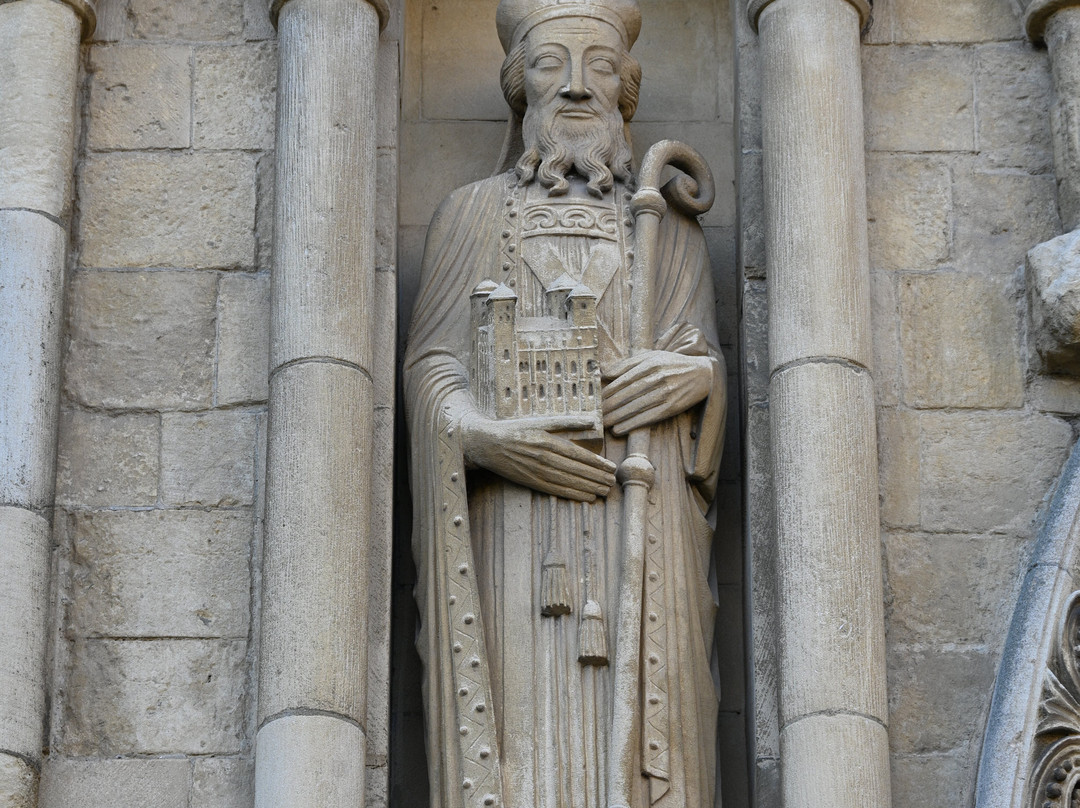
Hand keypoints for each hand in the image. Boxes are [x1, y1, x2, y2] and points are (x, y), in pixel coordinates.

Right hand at [460, 413, 616, 500]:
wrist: (487, 444)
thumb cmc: (516, 429)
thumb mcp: (540, 420)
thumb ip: (566, 422)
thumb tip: (591, 421)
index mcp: (546, 440)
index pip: (577, 454)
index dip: (596, 462)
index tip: (611, 467)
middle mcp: (543, 457)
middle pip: (575, 469)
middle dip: (596, 477)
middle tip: (612, 482)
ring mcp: (536, 471)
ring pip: (568, 481)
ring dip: (588, 487)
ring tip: (604, 490)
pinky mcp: (531, 482)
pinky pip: (555, 490)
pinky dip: (573, 494)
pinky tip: (586, 496)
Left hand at [602, 350, 712, 434]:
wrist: (703, 374)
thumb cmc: (672, 364)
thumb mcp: (652, 356)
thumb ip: (628, 364)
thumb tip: (605, 373)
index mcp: (650, 364)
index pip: (623, 380)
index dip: (607, 392)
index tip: (595, 400)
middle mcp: (657, 378)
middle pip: (626, 395)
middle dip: (609, 406)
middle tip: (595, 416)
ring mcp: (665, 393)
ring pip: (635, 407)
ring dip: (617, 418)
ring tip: (603, 424)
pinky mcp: (672, 407)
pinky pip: (648, 418)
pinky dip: (632, 424)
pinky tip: (619, 429)